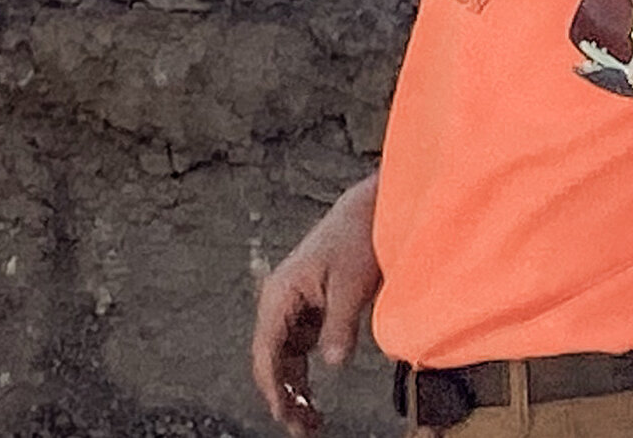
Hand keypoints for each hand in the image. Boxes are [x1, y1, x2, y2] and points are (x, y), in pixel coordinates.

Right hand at [251, 177, 381, 434]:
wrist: (366, 215)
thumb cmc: (355, 242)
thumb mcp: (351, 286)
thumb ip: (340, 326)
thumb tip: (332, 364)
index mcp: (282, 292)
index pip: (266, 347)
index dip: (272, 384)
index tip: (282, 414)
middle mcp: (281, 300)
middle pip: (271, 357)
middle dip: (282, 394)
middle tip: (302, 429)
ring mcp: (294, 306)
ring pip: (283, 357)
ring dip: (292, 389)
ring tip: (309, 422)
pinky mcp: (309, 310)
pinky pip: (298, 350)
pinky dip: (302, 376)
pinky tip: (312, 398)